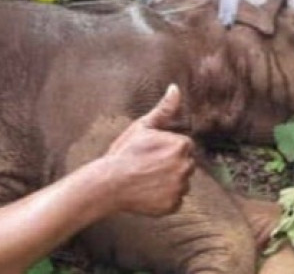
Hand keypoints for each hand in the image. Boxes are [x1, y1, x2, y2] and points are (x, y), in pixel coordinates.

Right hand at [103, 84, 195, 215]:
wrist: (108, 183)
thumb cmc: (124, 152)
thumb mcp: (142, 126)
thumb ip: (164, 109)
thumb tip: (175, 88)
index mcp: (181, 145)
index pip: (183, 147)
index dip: (166, 149)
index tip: (150, 153)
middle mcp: (185, 167)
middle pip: (185, 165)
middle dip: (170, 165)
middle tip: (147, 166)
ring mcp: (180, 188)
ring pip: (181, 183)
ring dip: (169, 182)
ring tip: (146, 179)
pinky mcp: (173, 206)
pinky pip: (174, 200)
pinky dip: (164, 198)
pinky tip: (147, 192)